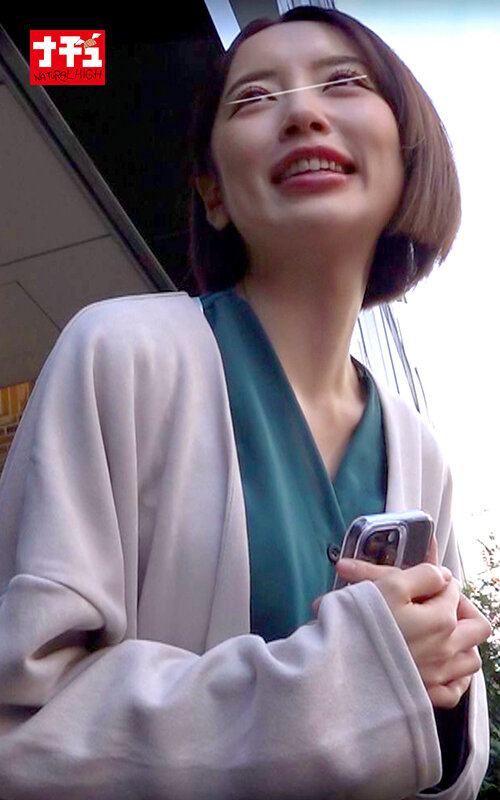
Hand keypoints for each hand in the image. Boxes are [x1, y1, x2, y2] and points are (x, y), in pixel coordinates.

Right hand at [313, 539, 491, 707]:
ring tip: (444, 634)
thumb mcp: (390, 585)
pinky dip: (454, 678)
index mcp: (441, 620)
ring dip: (464, 644)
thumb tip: (442, 574)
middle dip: (464, 609)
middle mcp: (446, 649)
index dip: (439, 579)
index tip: (423, 579)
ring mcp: (437, 675)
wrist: (342, 669)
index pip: (453, 590)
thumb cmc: (362, 625)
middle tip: (442, 603)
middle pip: (477, 626)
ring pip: (471, 660)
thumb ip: (423, 575)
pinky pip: (453, 691)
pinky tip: (441, 667)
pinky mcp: (425, 696)